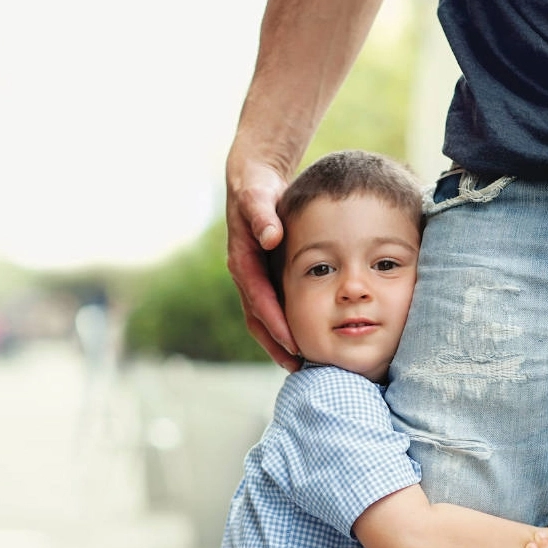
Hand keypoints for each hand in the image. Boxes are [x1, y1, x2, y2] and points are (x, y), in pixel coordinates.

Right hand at [226, 154, 300, 369]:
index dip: (275, 323)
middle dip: (275, 344)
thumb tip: (270, 237)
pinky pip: (271, 307)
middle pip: (257, 318)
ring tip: (301, 363)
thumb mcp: (259, 196)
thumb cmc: (257, 188)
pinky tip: (304, 337)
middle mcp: (244, 274)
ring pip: (262, 317)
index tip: (294, 343)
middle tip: (298, 367)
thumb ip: (263, 215)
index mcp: (242, 261)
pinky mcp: (262, 275)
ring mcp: (252, 277)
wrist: (251, 179)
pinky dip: (284, 325)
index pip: (259, 300)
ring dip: (278, 341)